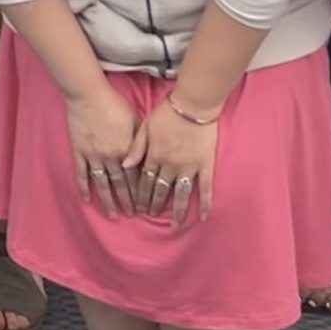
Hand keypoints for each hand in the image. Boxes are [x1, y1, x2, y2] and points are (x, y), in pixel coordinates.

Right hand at [64, 83, 145, 220]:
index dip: (139, 193)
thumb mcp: (136, 121)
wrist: (88, 94)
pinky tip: (87, 200)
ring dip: (108, 200)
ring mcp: (93, 155)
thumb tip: (148, 160)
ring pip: (102, 183)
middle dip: (127, 201)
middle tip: (131, 215)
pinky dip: (84, 187)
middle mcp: (111, 157)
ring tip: (113, 215)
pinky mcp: (79, 151)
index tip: (144, 206)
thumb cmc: (115, 104)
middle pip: (120, 184)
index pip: (135, 177)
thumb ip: (141, 142)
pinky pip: (82, 173)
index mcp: (126, 150)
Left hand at [137, 100, 218, 226]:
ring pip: (181, 194)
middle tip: (150, 215)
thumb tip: (124, 166)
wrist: (193, 103)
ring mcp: (189, 167)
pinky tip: (204, 217)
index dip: (141, 194)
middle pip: (160, 189)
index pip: (145, 180)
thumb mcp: (145, 125)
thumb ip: (136, 147)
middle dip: (154, 204)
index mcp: (154, 155)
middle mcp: (170, 165)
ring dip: (177, 212)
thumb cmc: (168, 111)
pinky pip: (205, 188)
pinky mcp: (205, 165)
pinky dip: (206, 203)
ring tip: (174, 226)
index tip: (138, 206)